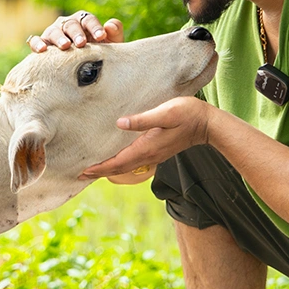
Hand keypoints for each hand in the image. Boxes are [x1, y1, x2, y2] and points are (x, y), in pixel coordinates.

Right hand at [29, 10, 123, 51]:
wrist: (82, 72)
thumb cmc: (98, 56)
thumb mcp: (111, 46)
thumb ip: (114, 34)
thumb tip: (110, 25)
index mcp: (84, 22)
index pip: (88, 19)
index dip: (95, 26)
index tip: (101, 36)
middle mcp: (67, 25)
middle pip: (71, 24)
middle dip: (77, 33)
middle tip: (82, 43)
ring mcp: (53, 33)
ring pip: (53, 31)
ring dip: (59, 37)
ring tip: (65, 46)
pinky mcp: (42, 44)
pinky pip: (36, 40)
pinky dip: (37, 42)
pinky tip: (42, 50)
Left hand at [81, 96, 214, 178]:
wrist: (207, 124)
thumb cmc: (188, 115)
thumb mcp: (165, 113)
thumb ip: (142, 120)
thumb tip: (119, 123)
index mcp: (147, 147)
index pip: (118, 163)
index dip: (100, 168)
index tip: (83, 172)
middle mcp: (148, 155)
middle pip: (119, 169)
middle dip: (100, 172)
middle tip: (81, 175)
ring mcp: (154, 155)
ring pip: (126, 167)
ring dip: (109, 170)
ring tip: (94, 170)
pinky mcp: (158, 151)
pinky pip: (134, 162)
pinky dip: (121, 164)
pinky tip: (116, 159)